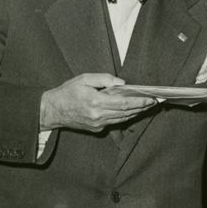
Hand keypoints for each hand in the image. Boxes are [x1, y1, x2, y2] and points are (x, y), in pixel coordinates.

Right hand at [39, 73, 158, 131]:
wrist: (52, 110)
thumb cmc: (68, 92)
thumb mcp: (84, 79)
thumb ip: (104, 79)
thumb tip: (122, 83)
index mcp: (95, 101)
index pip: (124, 103)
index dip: (140, 102)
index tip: (151, 99)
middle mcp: (98, 115)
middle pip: (126, 112)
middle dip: (142, 107)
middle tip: (154, 102)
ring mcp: (98, 124)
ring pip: (123, 119)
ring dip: (136, 113)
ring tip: (147, 106)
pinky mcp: (96, 128)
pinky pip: (115, 122)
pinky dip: (125, 116)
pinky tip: (132, 111)